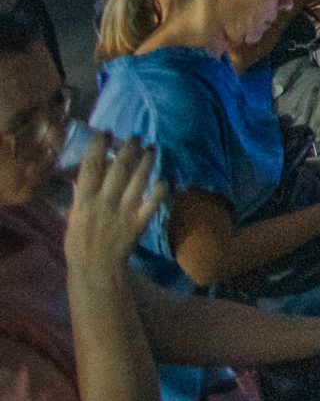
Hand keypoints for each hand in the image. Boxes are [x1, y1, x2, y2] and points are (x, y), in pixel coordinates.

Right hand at [64, 139, 166, 281]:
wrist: (95, 268)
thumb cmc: (80, 242)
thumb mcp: (72, 216)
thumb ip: (79, 195)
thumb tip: (80, 174)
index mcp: (84, 202)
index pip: (89, 169)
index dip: (97, 148)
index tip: (105, 132)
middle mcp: (104, 204)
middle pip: (118, 170)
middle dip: (128, 150)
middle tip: (136, 136)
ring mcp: (123, 214)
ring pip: (137, 182)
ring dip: (147, 163)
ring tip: (153, 148)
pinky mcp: (138, 224)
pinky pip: (152, 204)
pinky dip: (160, 191)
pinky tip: (165, 179)